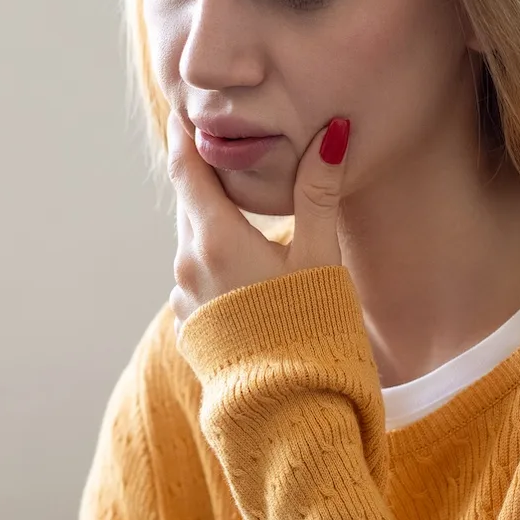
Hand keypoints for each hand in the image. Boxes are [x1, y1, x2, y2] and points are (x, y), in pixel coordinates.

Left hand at [167, 110, 350, 329]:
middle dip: (204, 177)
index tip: (185, 111)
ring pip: (193, 243)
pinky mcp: (191, 328)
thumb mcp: (319, 256)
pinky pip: (197, 280)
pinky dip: (215, 263)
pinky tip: (245, 272)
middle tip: (221, 149)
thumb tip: (334, 133)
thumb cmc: (310, 328)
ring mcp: (185, 300)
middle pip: (190, 204)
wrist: (289, 408)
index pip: (187, 169)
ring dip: (212, 224)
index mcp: (215, 238)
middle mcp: (188, 265)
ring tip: (241, 212)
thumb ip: (319, 192)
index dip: (185, 136)